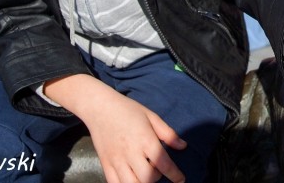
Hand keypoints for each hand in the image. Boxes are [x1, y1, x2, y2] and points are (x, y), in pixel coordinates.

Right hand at [44, 75, 186, 182]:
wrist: (100, 107)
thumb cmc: (128, 110)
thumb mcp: (151, 116)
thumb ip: (168, 133)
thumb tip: (183, 146)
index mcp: (145, 139)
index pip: (163, 163)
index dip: (174, 174)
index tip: (181, 179)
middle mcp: (131, 152)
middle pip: (147, 178)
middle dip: (156, 178)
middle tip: (157, 168)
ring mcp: (116, 160)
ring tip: (144, 173)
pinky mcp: (105, 164)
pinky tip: (131, 178)